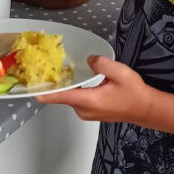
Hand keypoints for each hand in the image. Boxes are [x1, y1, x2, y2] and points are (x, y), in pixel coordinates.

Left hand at [36, 56, 152, 123]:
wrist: (145, 109)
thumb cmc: (134, 93)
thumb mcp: (120, 73)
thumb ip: (102, 64)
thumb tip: (89, 60)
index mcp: (88, 100)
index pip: (58, 97)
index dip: (42, 91)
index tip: (29, 84)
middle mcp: (83, 110)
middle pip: (61, 95)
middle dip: (54, 82)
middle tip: (47, 66)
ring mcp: (85, 112)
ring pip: (68, 97)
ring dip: (64, 85)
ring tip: (60, 69)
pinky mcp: (89, 112)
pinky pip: (75, 99)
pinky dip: (72, 89)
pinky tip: (76, 78)